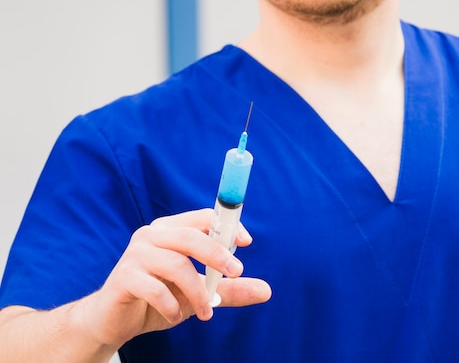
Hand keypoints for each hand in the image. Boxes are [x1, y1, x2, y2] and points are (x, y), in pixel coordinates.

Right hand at [75, 209, 270, 348]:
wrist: (114, 319)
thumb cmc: (159, 298)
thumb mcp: (198, 293)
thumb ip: (228, 290)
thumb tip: (267, 291)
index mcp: (171, 230)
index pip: (203, 217)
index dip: (227, 226)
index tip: (246, 242)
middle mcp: (152, 236)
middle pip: (190, 236)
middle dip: (216, 254)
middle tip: (237, 273)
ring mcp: (135, 255)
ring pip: (176, 265)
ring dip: (196, 291)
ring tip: (205, 312)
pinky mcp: (123, 277)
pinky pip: (154, 288)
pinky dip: (171, 305)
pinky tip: (176, 315)